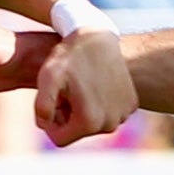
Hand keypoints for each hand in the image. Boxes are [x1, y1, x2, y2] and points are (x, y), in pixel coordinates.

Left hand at [34, 30, 137, 146]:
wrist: (98, 35)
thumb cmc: (69, 56)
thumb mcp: (48, 78)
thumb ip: (42, 106)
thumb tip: (45, 126)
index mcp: (89, 122)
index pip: (60, 139)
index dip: (50, 123)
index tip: (51, 101)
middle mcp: (110, 123)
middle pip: (79, 132)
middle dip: (68, 117)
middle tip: (66, 91)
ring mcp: (124, 114)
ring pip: (94, 123)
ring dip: (84, 110)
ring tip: (80, 86)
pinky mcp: (132, 105)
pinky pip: (108, 113)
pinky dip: (100, 103)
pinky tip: (95, 83)